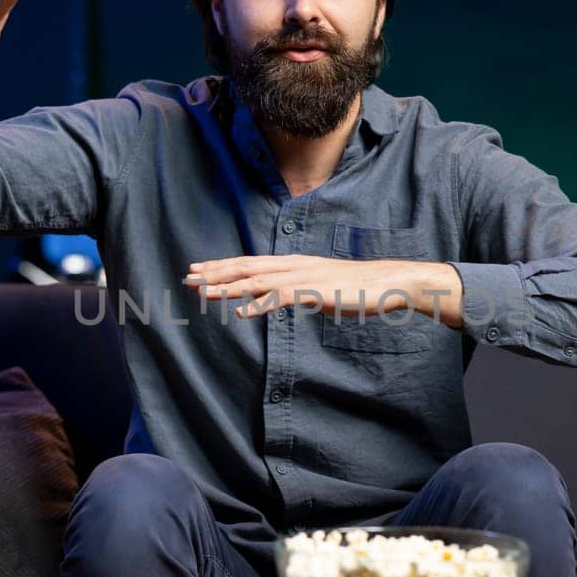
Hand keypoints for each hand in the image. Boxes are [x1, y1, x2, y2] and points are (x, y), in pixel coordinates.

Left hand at [184, 256, 464, 327]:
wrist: (388, 283)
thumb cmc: (357, 288)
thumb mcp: (321, 287)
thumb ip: (299, 290)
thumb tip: (283, 298)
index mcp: (294, 264)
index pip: (251, 263)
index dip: (223, 266)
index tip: (199, 269)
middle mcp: (294, 266)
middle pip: (247, 267)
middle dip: (216, 272)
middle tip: (188, 276)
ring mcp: (304, 278)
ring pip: (258, 281)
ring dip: (229, 288)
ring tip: (204, 292)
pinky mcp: (315, 293)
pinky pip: (282, 299)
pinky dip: (260, 305)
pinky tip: (243, 313)